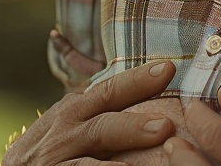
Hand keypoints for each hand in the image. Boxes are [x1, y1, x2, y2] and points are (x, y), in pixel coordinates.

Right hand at [3, 60, 177, 165]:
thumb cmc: (51, 153)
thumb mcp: (69, 126)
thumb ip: (99, 111)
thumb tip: (145, 96)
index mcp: (75, 109)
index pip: (109, 87)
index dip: (138, 76)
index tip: (169, 67)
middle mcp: (66, 124)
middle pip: (104, 100)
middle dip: (137, 89)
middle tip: (169, 80)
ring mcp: (57, 150)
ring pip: (96, 133)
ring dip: (130, 129)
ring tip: (162, 130)